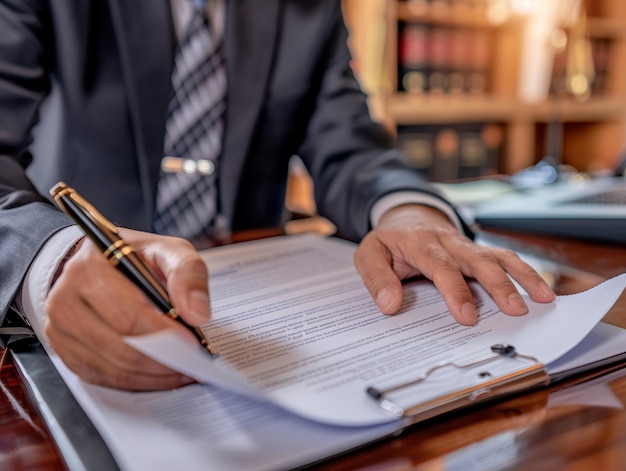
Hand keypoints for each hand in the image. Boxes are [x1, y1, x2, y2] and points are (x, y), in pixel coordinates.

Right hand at [44, 229, 210, 390]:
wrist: (99, 261)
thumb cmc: (135, 256)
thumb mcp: (167, 250)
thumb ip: (188, 274)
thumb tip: (197, 314)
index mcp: (89, 269)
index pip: (128, 316)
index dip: (163, 335)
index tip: (192, 343)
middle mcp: (65, 301)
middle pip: (120, 348)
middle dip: (163, 360)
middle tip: (193, 362)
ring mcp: (59, 330)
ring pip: (113, 369)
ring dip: (154, 375)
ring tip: (183, 368)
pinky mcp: (65, 351)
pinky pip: (104, 377)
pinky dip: (138, 381)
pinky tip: (161, 373)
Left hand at [353, 204, 555, 324]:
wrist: (407, 214)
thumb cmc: (389, 240)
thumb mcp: (369, 253)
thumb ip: (377, 278)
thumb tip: (389, 304)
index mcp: (421, 243)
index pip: (442, 267)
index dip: (456, 291)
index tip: (467, 316)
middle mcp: (449, 242)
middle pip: (478, 260)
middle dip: (499, 285)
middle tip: (516, 310)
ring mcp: (467, 245)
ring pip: (498, 256)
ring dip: (523, 275)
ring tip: (544, 298)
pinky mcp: (478, 250)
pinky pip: (504, 258)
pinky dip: (525, 272)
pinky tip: (543, 290)